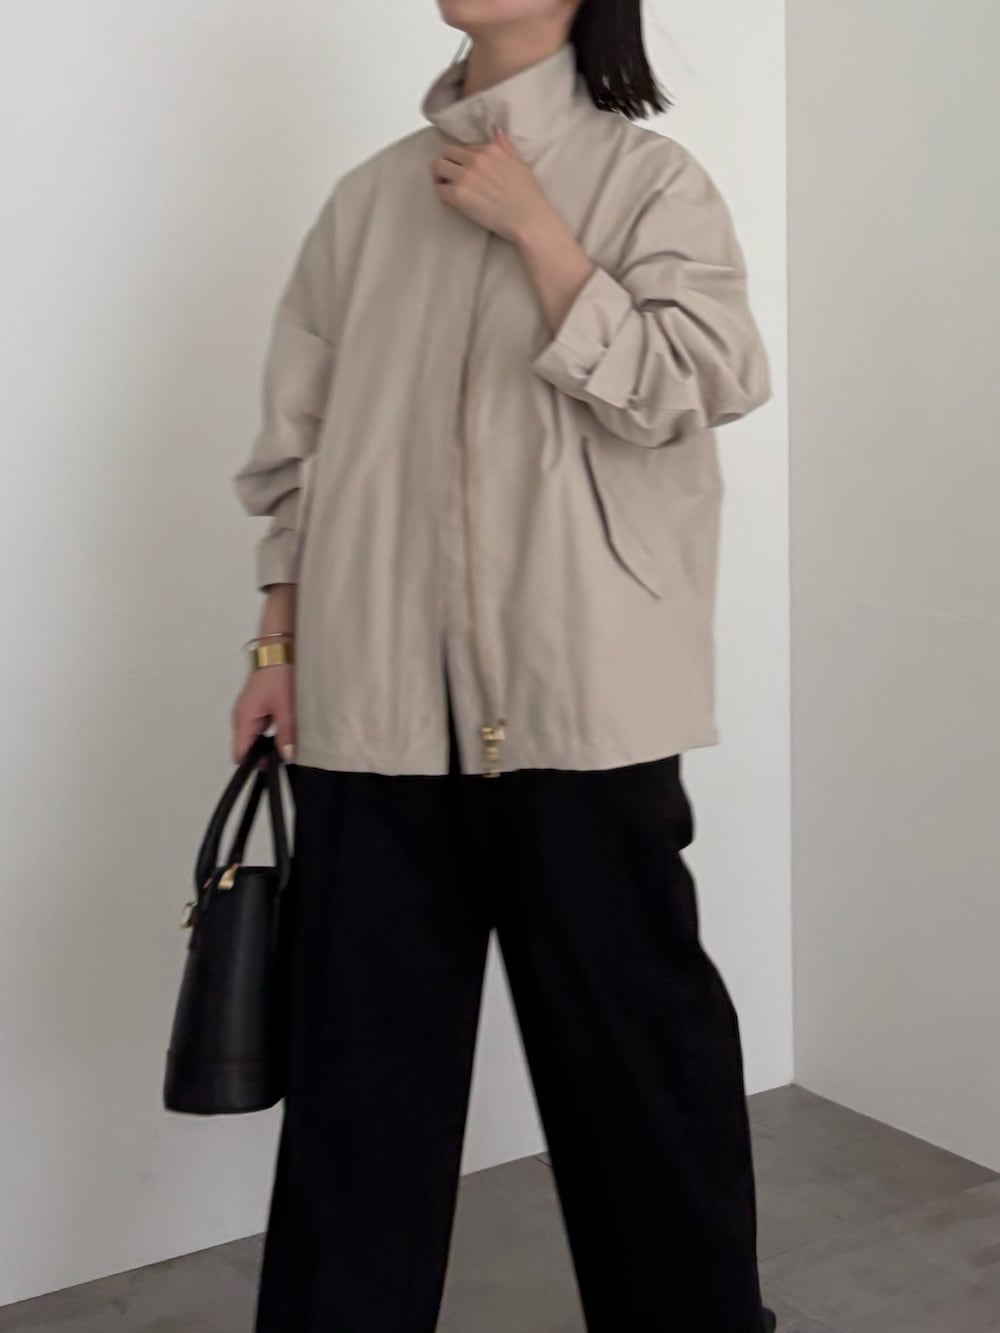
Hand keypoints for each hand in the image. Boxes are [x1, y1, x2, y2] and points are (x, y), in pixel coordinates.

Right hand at [231, 664, 294, 764]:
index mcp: (243, 718)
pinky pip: (261, 725)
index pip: (240, 753)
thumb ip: (286, 733)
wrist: (279, 649)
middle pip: (247, 747)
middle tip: (285, 754)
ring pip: (255, 736)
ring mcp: (248, 710)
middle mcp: (241, 716)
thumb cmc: (278, 672)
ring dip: (269, 741)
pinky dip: (271, 730)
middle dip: (264, 754)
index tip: (271, 768)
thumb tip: (286, 756)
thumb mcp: (286, 707)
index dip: (254, 764)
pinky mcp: (257, 705)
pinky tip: (286, 727)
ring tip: (288, 740)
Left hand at [432, 127, 557, 242]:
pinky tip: (450, 200)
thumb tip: (496, 131)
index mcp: (491, 149)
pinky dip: (442, 194)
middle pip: (446, 152)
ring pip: (437, 167)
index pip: (466, 148)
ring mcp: (465, 176)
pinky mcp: (459, 194)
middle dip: (446, 163)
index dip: (464, 159)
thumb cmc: (528, 195)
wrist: (528, 219)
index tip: (466, 170)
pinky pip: (439, 189)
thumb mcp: (520, 163)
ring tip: (446, 186)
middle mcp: (476, 159)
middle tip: (448, 176)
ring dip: (439, 176)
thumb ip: (506, 146)